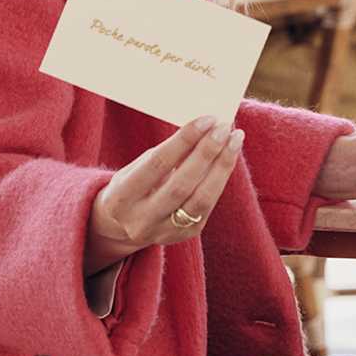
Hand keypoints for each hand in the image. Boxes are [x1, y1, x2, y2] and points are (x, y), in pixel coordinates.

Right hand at [85, 116, 243, 274]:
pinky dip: (220, 178)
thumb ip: (165, 155)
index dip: (184, 140)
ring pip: (201, 199)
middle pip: (182, 184)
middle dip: (207, 153)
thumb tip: (202, 129)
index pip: (158, 164)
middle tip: (224, 128)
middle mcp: (141, 219)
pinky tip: (228, 158)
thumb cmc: (133, 185)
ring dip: (222, 166)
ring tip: (235, 140)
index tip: (206, 120)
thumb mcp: (135, 169)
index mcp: (121, 197)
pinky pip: (208, 205)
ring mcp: (164, 231)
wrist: (123, 226)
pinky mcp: (185, 235)